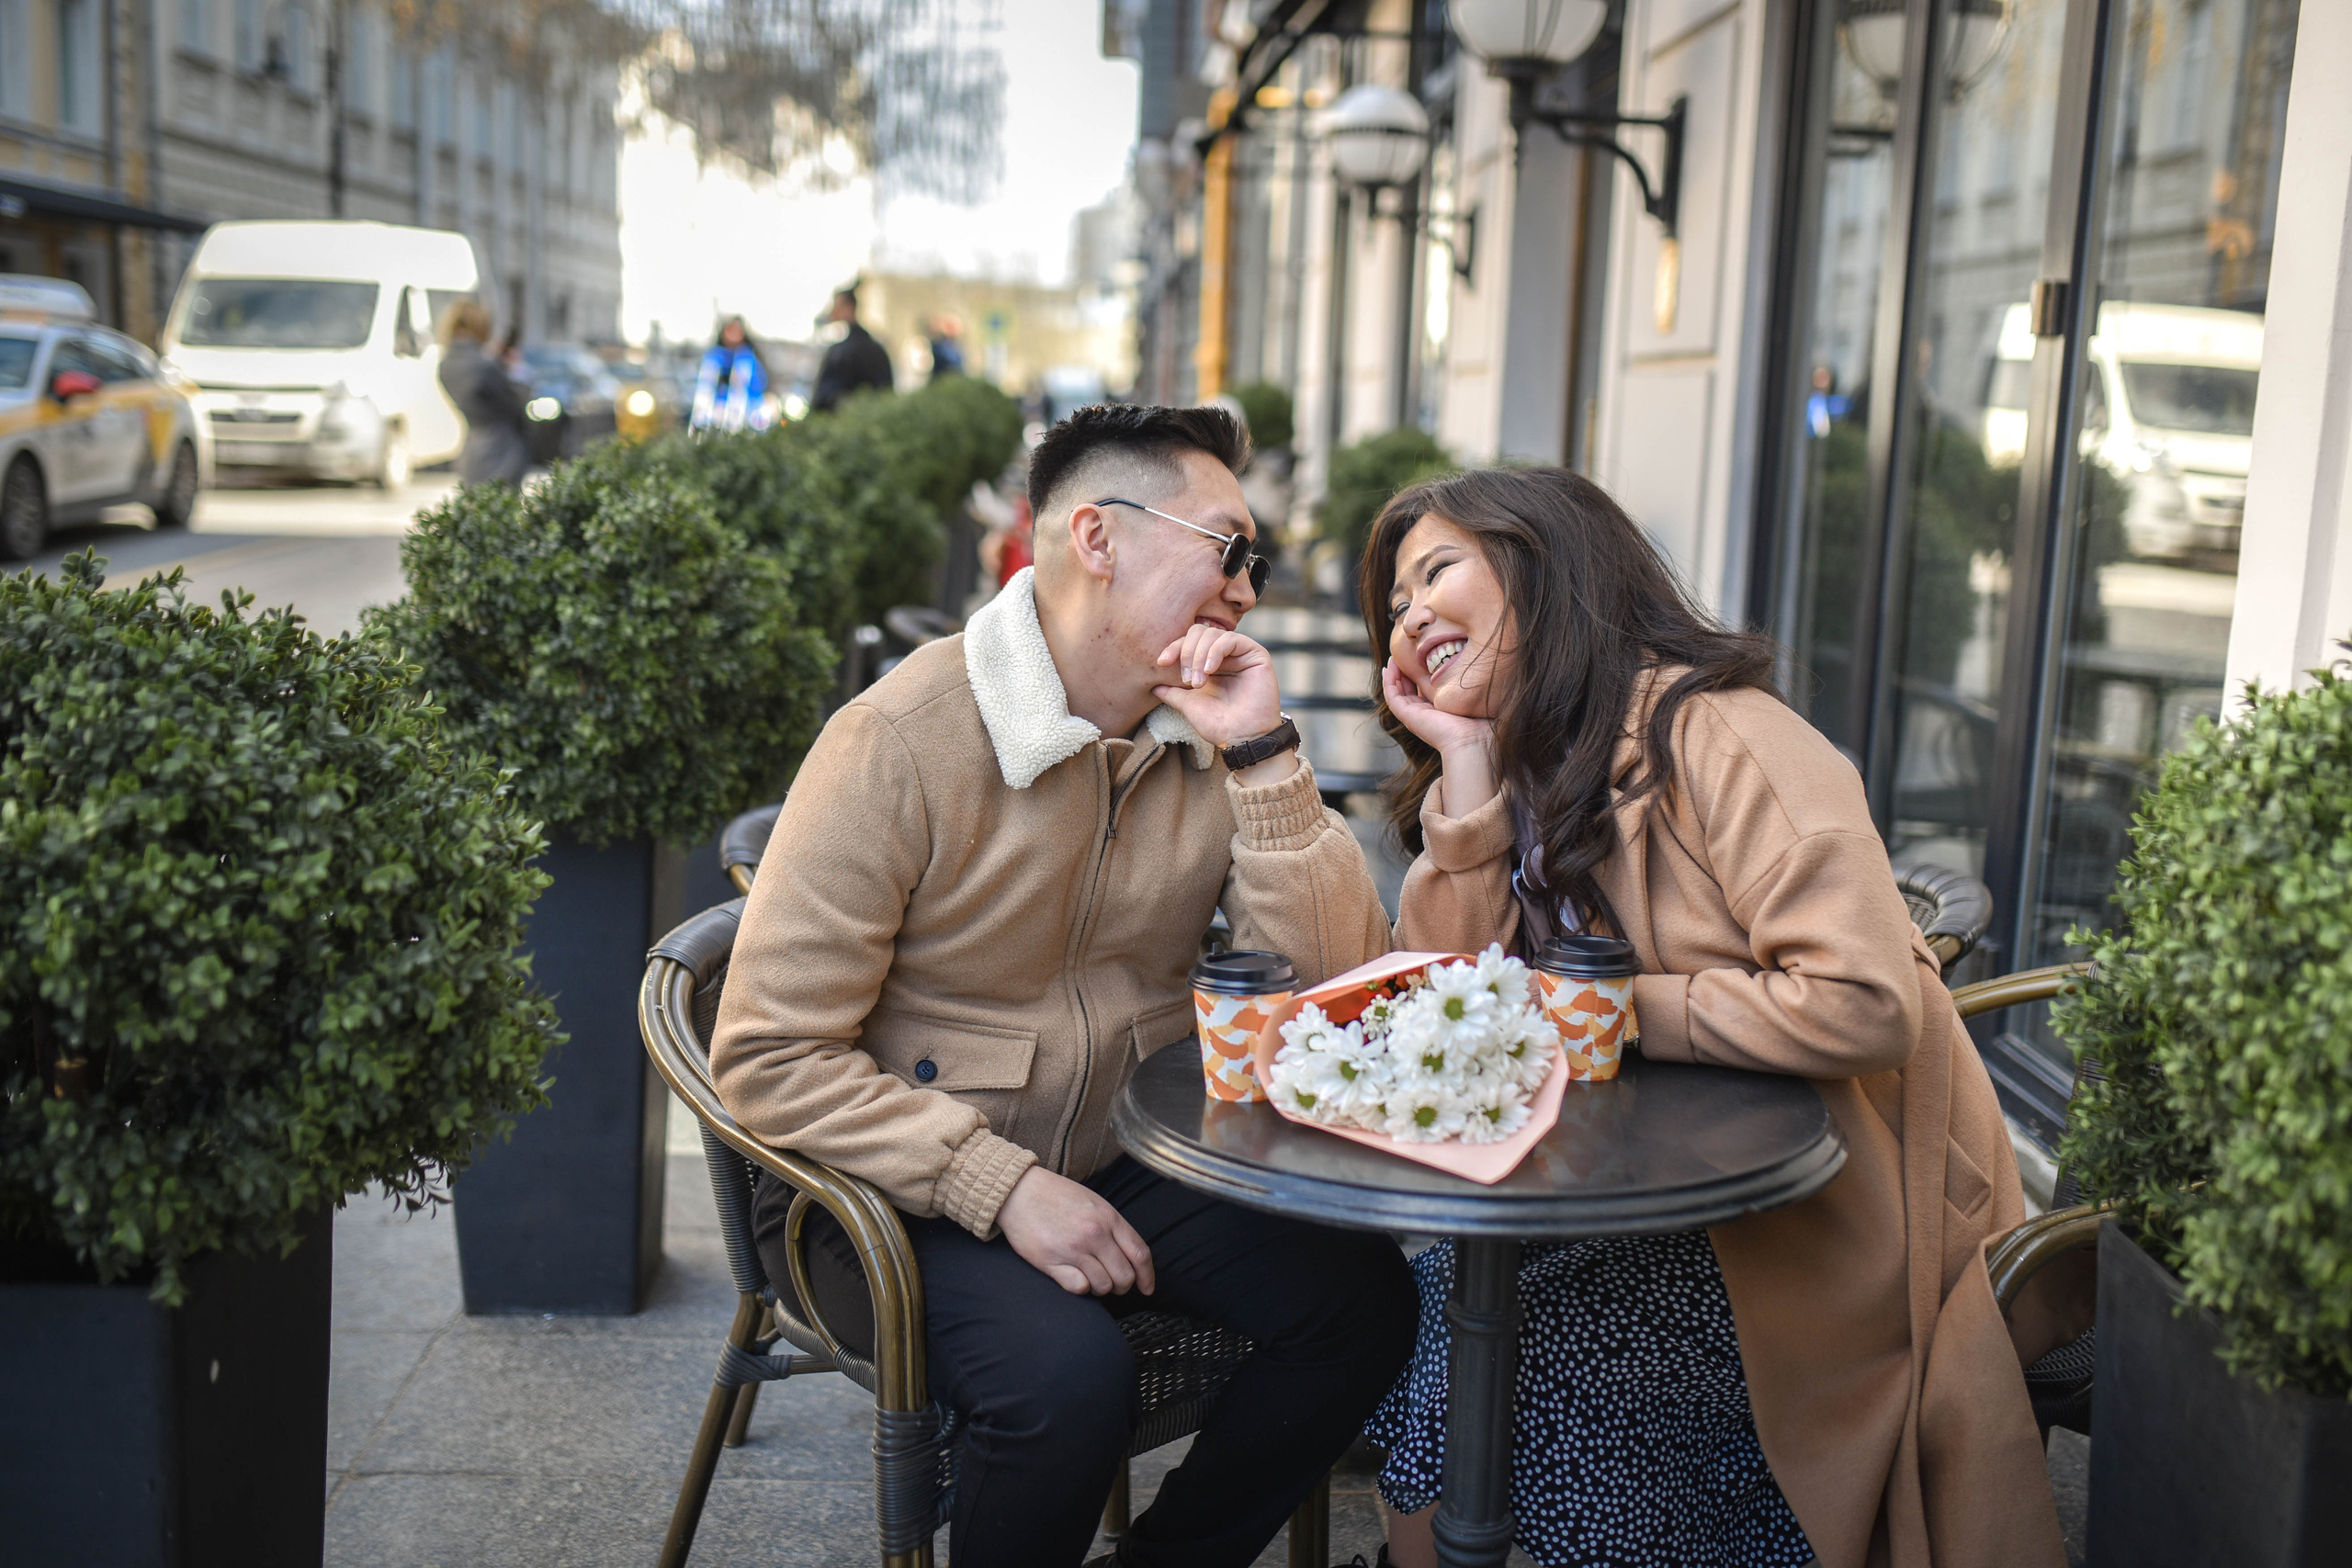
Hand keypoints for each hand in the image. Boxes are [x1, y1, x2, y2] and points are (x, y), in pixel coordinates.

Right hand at [996, 1166, 1155, 1297]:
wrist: (1019, 1191)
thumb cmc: (1057, 1196)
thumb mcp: (1094, 1202)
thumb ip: (1114, 1227)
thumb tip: (1132, 1256)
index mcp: (1108, 1217)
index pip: (1140, 1254)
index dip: (1147, 1276)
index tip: (1147, 1288)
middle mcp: (1094, 1234)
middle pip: (1125, 1276)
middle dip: (1122, 1286)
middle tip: (1113, 1283)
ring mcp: (1073, 1249)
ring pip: (1103, 1286)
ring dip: (1100, 1288)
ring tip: (1092, 1278)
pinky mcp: (1051, 1262)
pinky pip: (1079, 1288)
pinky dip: (1081, 1288)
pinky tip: (1075, 1277)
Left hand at [1152, 624, 1281, 748]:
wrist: (1242, 738)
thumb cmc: (1219, 725)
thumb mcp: (1189, 704)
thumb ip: (1172, 692)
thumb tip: (1152, 686)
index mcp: (1210, 663)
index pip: (1188, 642)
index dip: (1173, 648)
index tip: (1162, 663)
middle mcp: (1225, 655)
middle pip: (1199, 632)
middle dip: (1186, 652)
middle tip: (1186, 679)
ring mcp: (1241, 653)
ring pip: (1212, 634)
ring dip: (1199, 656)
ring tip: (1198, 682)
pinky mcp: (1255, 654)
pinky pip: (1230, 639)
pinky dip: (1215, 652)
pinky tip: (1210, 671)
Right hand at [1383, 658, 1499, 818]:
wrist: (1475, 743)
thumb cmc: (1483, 725)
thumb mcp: (1478, 700)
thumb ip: (1476, 687)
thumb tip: (1490, 668)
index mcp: (1440, 712)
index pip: (1424, 690)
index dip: (1420, 673)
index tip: (1421, 656)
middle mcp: (1425, 714)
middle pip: (1408, 689)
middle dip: (1404, 670)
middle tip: (1403, 652)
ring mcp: (1415, 716)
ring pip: (1397, 691)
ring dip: (1394, 673)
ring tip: (1393, 655)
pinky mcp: (1409, 717)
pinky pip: (1392, 696)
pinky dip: (1388, 681)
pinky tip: (1390, 665)